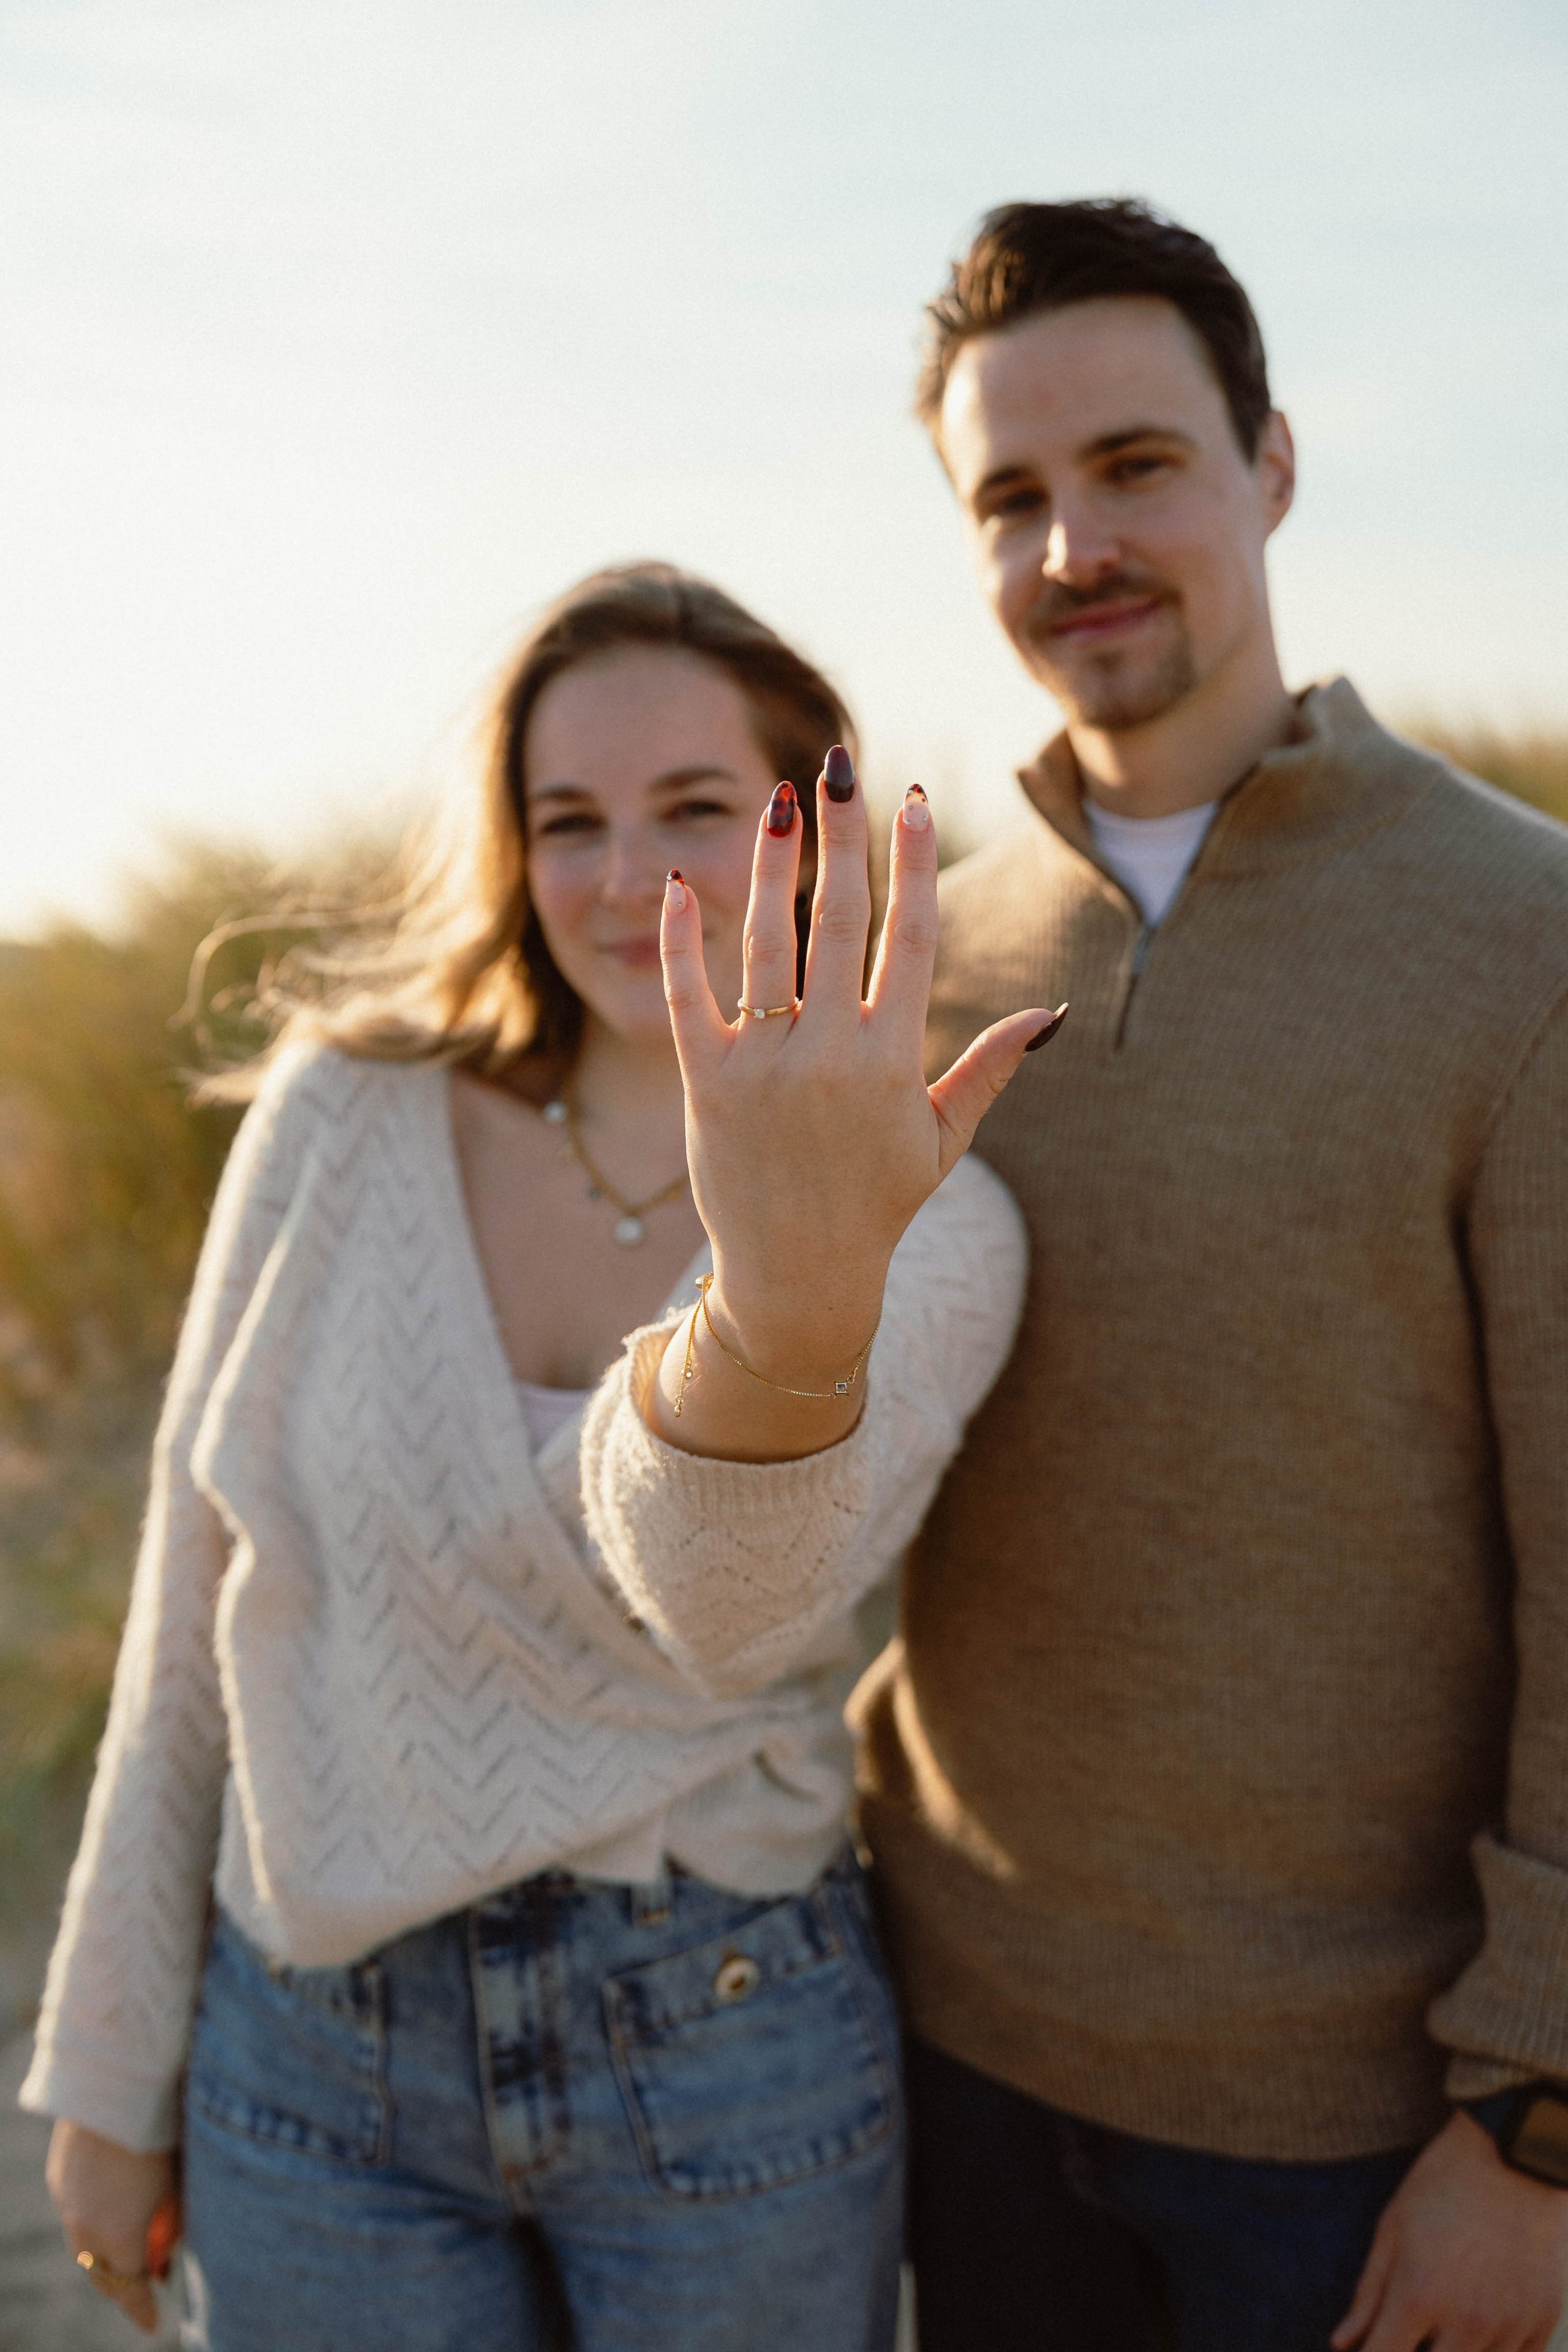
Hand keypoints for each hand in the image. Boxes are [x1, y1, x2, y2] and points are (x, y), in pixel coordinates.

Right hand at [46, 2116, 179, 2335]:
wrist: (119, 2072)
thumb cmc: (164, 2124)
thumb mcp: (179, 2179)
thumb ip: (174, 2220)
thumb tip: (171, 2244)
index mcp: (115, 2233)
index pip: (128, 2288)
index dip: (142, 2310)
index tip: (156, 2325)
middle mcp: (82, 2223)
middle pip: (99, 2272)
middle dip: (121, 2285)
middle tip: (146, 2285)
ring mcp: (65, 2195)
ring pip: (82, 2243)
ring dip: (105, 2252)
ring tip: (134, 2246)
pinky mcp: (60, 2171)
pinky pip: (75, 2212)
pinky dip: (94, 2222)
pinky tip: (115, 2208)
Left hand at [653, 750, 1059, 1458]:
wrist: (796, 1277)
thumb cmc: (876, 1205)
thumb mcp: (942, 1141)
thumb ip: (987, 1070)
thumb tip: (1048, 1013)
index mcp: (894, 1060)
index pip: (912, 937)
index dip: (914, 864)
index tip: (915, 802)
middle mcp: (830, 1053)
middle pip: (839, 919)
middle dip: (844, 836)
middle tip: (841, 765)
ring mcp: (765, 1066)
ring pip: (767, 942)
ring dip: (772, 863)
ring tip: (780, 799)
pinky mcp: (707, 1083)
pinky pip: (691, 996)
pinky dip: (683, 940)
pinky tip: (681, 884)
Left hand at [1331, 2110, 1567, 2351]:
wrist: (1515, 2156)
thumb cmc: (1444, 2184)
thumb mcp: (1393, 2229)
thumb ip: (1369, 2294)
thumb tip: (1342, 2343)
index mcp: (1418, 2296)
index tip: (1368, 2349)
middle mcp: (1465, 2322)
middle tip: (1412, 2326)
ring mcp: (1508, 2327)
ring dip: (1455, 2351)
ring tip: (1448, 2315)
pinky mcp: (1542, 2323)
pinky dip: (1495, 2351)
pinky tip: (1483, 2326)